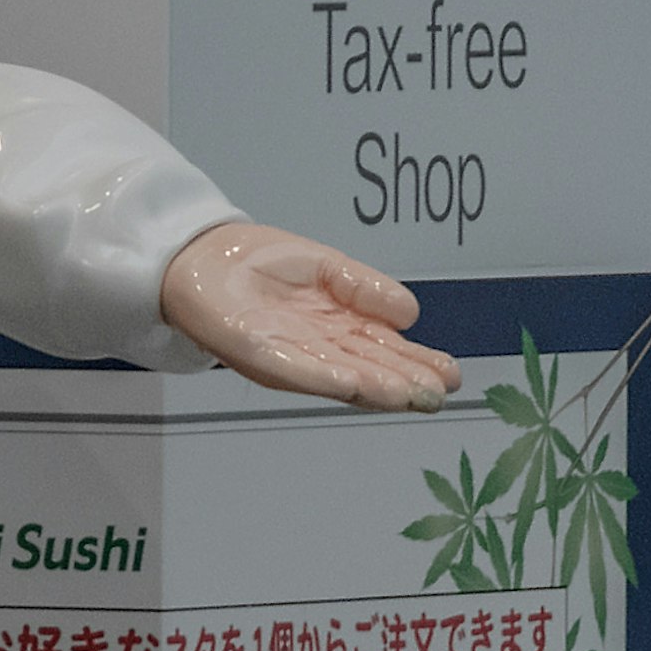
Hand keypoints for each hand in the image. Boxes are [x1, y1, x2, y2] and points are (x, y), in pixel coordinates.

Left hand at [159, 219, 458, 410]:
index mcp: (338, 327)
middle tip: (439, 394)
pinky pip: (293, 366)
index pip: (385, 350)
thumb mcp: (326, 266)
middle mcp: (318, 348)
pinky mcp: (255, 351)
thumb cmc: (259, 263)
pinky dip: (322, 375)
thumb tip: (411, 313)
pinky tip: (351, 382)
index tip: (450, 376)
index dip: (418, 363)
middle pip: (369, 368)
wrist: (199, 254)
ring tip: (407, 396)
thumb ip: (365, 288)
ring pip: (339, 374)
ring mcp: (289, 354)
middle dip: (404, 382)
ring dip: (373, 386)